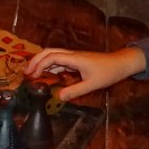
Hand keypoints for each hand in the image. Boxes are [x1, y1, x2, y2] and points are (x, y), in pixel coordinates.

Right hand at [25, 46, 146, 102]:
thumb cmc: (108, 72)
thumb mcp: (92, 84)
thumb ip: (75, 91)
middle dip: (36, 60)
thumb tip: (58, 97)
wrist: (121, 63)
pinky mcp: (77, 61)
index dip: (39, 65)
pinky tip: (47, 74)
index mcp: (74, 59)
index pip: (52, 57)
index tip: (32, 76)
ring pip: (53, 55)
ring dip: (41, 62)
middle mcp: (72, 55)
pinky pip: (60, 61)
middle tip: (26, 72)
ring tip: (32, 73)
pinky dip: (50, 66)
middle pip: (49, 52)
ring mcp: (74, 57)